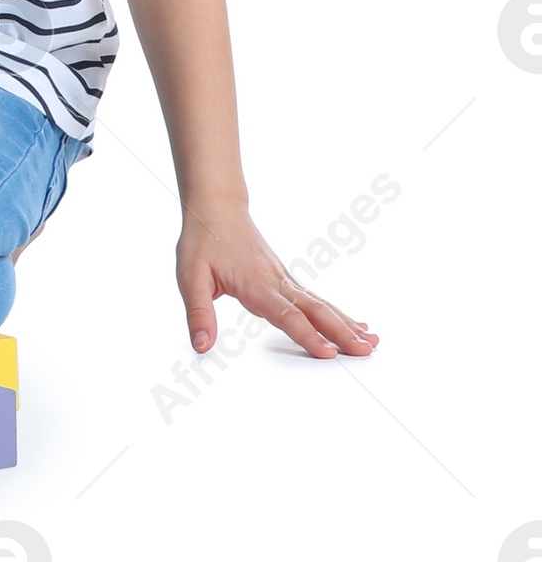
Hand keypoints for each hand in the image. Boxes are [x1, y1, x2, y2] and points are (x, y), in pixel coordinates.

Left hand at [176, 198, 379, 359]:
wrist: (216, 208)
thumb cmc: (202, 241)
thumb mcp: (189, 277)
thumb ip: (198, 313)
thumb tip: (201, 345)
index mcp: (254, 283)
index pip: (285, 314)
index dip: (307, 335)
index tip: (328, 353)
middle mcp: (276, 281)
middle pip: (314, 310)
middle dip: (340, 332)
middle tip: (366, 351)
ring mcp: (284, 279)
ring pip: (320, 304)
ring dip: (346, 323)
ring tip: (371, 342)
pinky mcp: (286, 278)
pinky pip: (315, 298)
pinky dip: (337, 312)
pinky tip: (355, 324)